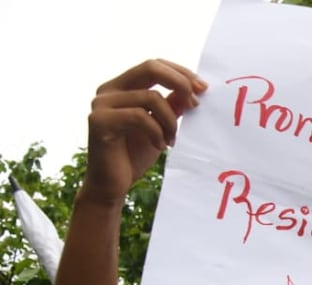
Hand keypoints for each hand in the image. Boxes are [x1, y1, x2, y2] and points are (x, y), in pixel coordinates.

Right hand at [79, 60, 206, 206]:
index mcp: (121, 87)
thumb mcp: (160, 126)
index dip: (180, 73)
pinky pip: (141, 117)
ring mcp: (101, 104)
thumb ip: (171, 106)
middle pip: (150, 67)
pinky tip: (160, 146)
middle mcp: (108, 90)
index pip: (153, 65)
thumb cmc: (134, 156)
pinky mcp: (100, 121)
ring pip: (151, 98)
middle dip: (180, 83)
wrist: (112, 185)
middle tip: (197, 103)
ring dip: (171, 120)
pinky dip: (157, 132)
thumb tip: (192, 89)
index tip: (203, 88)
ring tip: (172, 139)